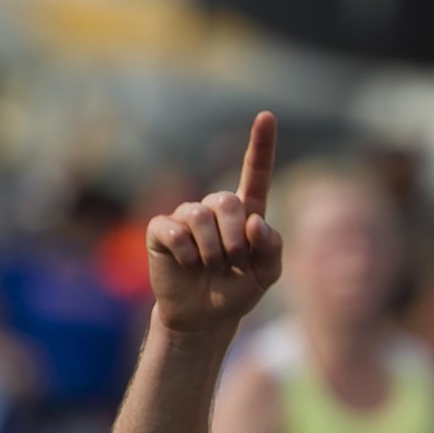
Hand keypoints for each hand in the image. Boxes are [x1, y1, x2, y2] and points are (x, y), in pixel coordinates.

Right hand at [146, 113, 282, 334]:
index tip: (267, 116)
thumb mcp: (267, 275)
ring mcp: (186, 217)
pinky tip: (188, 264)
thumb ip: (272, 248)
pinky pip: (173, 231)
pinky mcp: (161, 230)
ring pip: (200, 215)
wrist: (205, 316)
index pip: (256, 174)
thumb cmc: (237, 290)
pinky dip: (186, 253)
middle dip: (236, 238)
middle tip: (233, 262)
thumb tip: (255, 220)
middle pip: (227, 200)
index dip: (261, 146)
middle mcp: (215, 209)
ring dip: (212, 249)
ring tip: (211, 267)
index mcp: (247, 215)